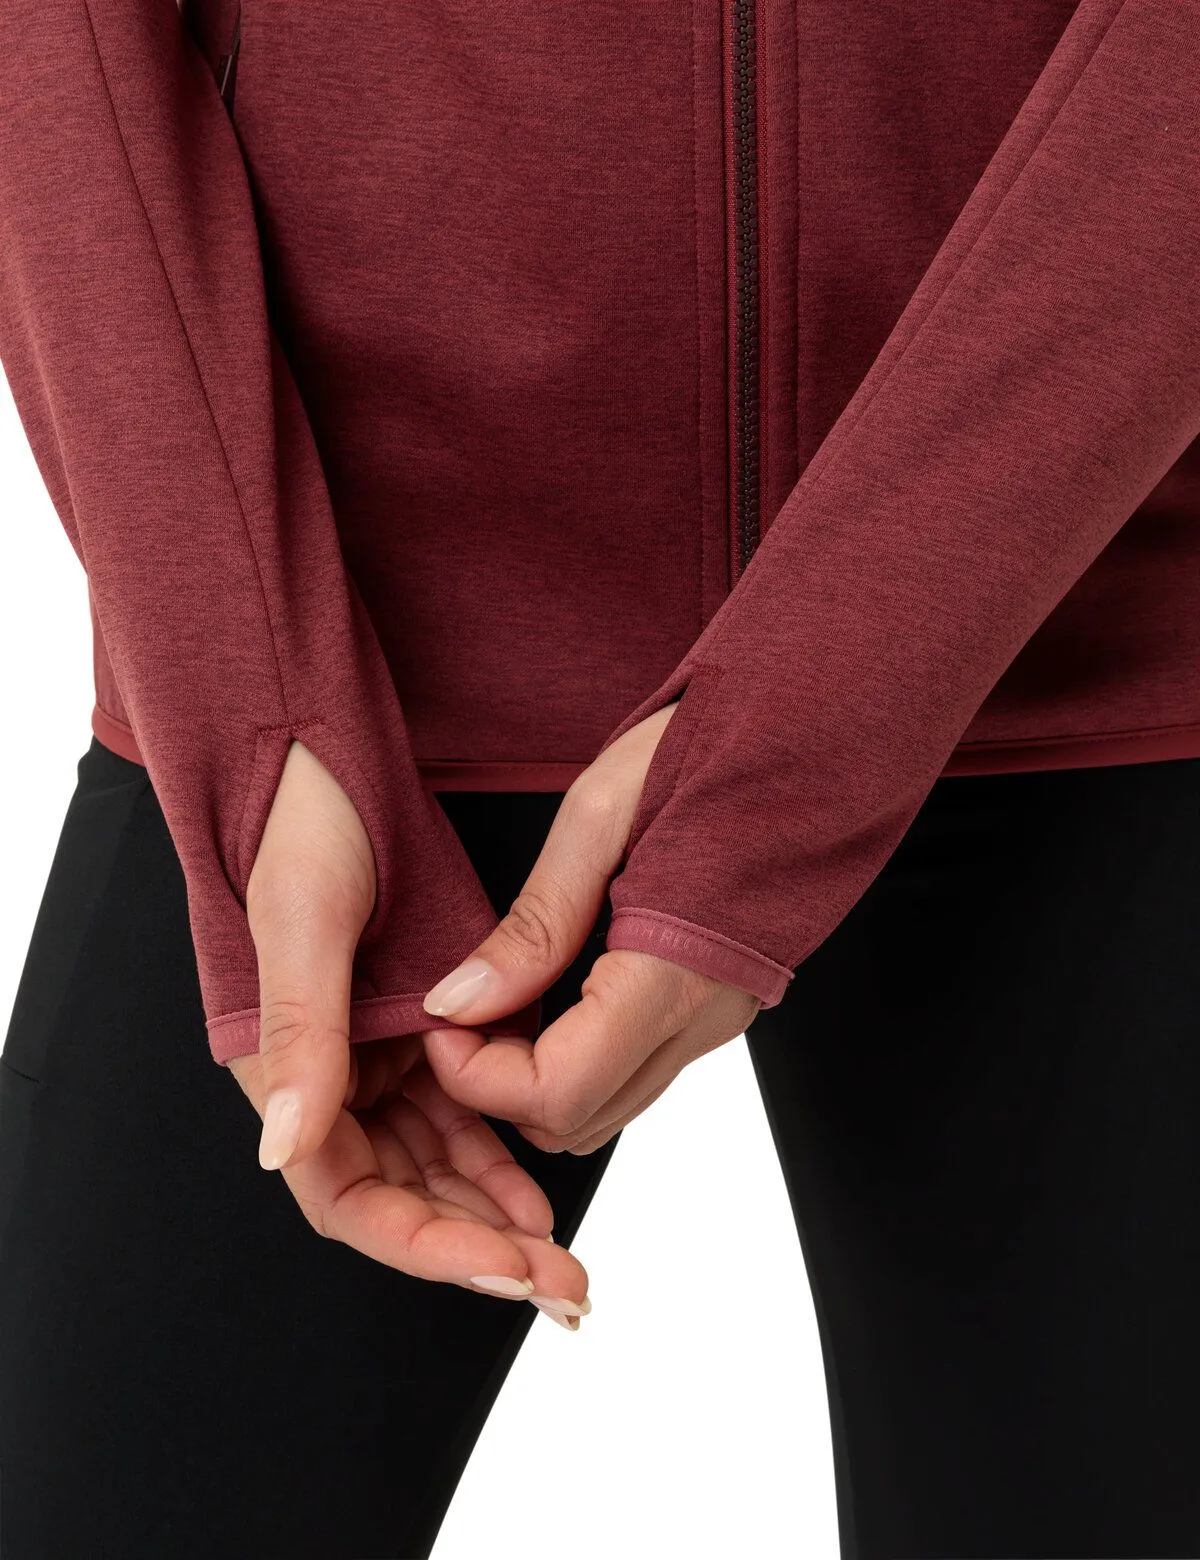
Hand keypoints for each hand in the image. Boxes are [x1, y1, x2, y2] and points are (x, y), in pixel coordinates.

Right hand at [227, 740, 590, 1314]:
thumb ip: (300, 1037)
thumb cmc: (302, 830)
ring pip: (435, 1167)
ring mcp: (374, 1058)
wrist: (328, 758)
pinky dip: (497, 1157)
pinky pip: (460, 1115)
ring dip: (491, 1216)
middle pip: (399, 1198)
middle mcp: (327, 1078)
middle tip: (559, 1287)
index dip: (425, 1245)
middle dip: (473, 1250)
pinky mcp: (416, 1029)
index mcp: (283, 1070)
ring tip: (560, 1256)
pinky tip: (538, 1190)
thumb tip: (283, 1154)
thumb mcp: (304, 925)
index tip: (503, 1272)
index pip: (349, 1195)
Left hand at [419, 707, 761, 1154]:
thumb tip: (460, 1000)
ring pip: (605, 1108)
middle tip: (461, 1008)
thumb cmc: (718, 747)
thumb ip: (534, 923)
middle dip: (496, 1085)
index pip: (558, 1091)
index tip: (442, 1016)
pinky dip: (574, 1058)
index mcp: (674, 973)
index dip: (477, 1076)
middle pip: (576, 1121)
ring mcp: (719, 1017)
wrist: (814, 732)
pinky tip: (546, 993)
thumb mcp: (600, 813)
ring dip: (534, 1077)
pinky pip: (634, 1070)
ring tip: (499, 998)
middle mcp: (706, 1017)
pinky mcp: (719, 1004)